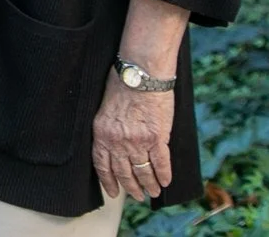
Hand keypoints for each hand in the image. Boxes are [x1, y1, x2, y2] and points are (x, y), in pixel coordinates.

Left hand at [92, 75, 173, 200]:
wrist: (141, 73)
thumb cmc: (122, 83)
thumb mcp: (106, 108)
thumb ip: (109, 128)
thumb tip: (115, 144)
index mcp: (102, 133)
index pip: (102, 165)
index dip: (108, 181)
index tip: (112, 192)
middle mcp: (118, 141)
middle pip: (124, 172)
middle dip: (131, 187)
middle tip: (137, 195)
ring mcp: (138, 141)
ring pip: (143, 171)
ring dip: (149, 184)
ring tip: (152, 191)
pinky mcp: (157, 138)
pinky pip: (161, 163)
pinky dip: (164, 175)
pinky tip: (165, 182)